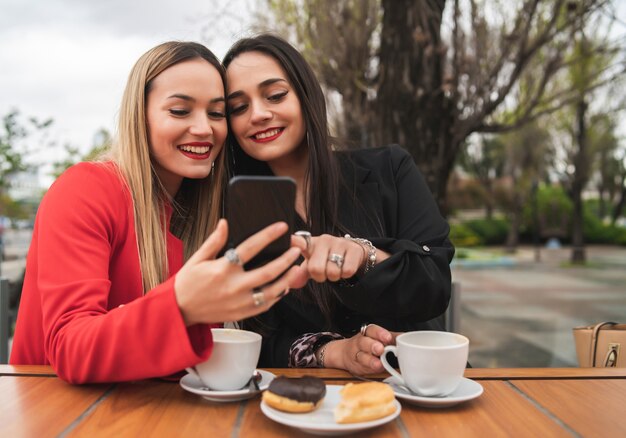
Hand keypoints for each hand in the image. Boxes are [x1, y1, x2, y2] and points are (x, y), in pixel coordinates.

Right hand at [174, 219, 301, 325]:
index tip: (281, 227)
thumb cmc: (188, 282)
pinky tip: (283, 286)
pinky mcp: (241, 314)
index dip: (268, 235)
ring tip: (296, 268)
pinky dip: (277, 296)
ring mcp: (239, 302)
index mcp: (222, 269)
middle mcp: (233, 286)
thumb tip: (225, 222)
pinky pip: (265, 305)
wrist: (179, 311)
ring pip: (271, 291)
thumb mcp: (197, 259)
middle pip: (268, 271)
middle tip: (296, 250)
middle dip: (286, 260)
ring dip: (287, 279)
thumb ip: (214, 241)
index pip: (250, 247)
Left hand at [290, 233, 364, 281]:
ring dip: (334, 276)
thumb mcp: (312, 265)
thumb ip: (300, 274)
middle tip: (324, 272)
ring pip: (333, 272)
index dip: (295, 242)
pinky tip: (345, 267)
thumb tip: (292, 283)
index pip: (299, 240)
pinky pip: (347, 271)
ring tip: (335, 268)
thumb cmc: (326, 259)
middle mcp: (323, 239)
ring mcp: (339, 242)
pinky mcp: (353, 248)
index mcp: (309, 243)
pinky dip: (345, 275)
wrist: (352, 252)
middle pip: (316, 269)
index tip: (295, 243)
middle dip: (320, 277)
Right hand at [324, 324, 396, 374]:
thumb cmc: (369, 344)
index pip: (372, 330)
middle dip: (372, 346)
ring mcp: (357, 354)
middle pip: (364, 342)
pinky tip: (375, 370)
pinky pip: (361, 368)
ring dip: (370, 360)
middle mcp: (361, 342)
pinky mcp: (356, 366)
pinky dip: (369, 370)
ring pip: (361, 356)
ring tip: (378, 364)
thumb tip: (407, 337)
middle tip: (380, 349)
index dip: (379, 333)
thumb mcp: (380, 338)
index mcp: (368, 333)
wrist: (346, 353)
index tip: (387, 338)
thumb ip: (393, 338)